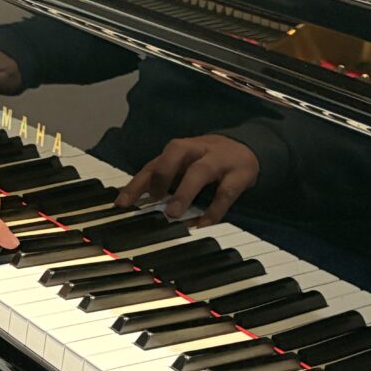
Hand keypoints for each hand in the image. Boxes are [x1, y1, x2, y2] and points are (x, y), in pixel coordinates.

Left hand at [115, 135, 258, 226]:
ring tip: (172, 213)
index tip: (121, 204)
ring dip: (184, 192)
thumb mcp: (181, 166)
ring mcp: (219, 160)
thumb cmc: (205, 159)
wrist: (249, 146)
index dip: (136, 184)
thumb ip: (158, 180)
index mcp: (178, 150)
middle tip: (153, 198)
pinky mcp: (240, 174)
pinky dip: (215, 210)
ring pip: (201, 171)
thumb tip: (128, 202)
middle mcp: (196, 150)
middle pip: (175, 152)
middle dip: (162, 174)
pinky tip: (204, 224)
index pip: (152, 165)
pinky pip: (226, 192)